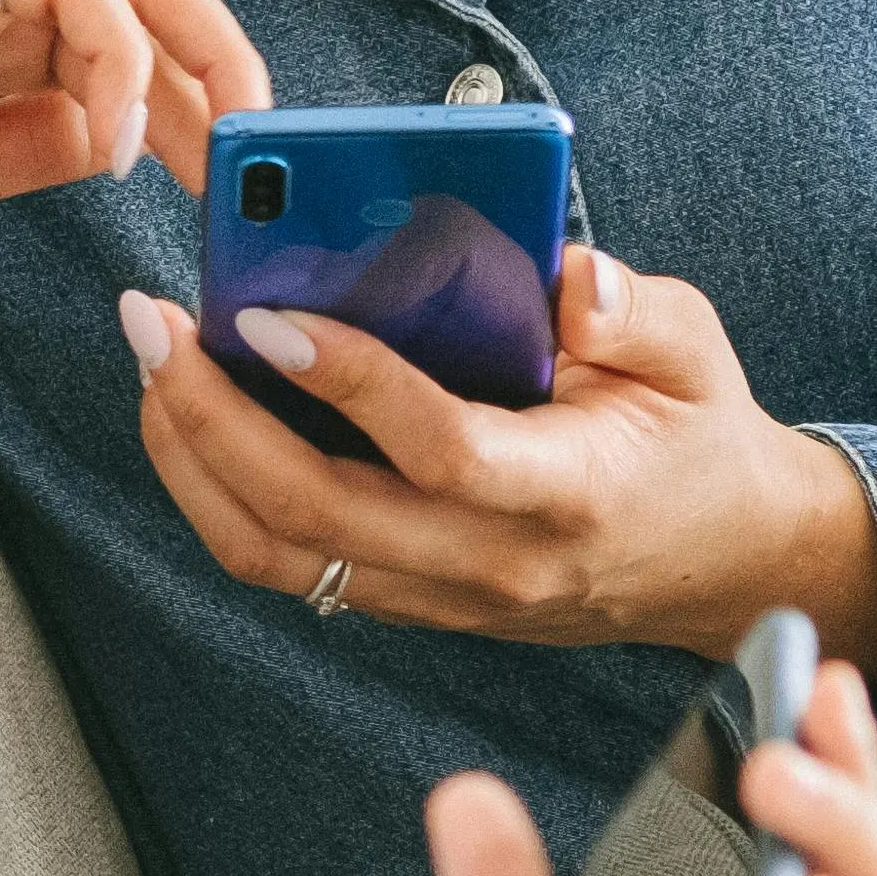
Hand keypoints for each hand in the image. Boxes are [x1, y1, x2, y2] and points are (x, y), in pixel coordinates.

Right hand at [0, 0, 268, 253]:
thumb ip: (31, 147)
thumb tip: (125, 138)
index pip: (135, 45)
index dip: (202, 107)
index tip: (235, 189)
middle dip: (229, 66)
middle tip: (260, 154)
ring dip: (192, 59)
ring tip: (203, 148)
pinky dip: (114, 52)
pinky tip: (107, 133)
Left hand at [118, 239, 876, 675]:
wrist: (722, 562)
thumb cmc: (696, 436)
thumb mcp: (695, 349)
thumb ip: (632, 310)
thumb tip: (566, 274)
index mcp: (569, 490)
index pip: (436, 447)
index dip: (345, 381)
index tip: (265, 314)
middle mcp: (493, 561)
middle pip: (317, 514)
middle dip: (211, 417)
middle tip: (154, 323)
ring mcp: (444, 596)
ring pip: (279, 554)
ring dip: (193, 460)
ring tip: (156, 365)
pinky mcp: (410, 602)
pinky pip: (287, 563)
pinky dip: (219, 492)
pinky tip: (194, 416)